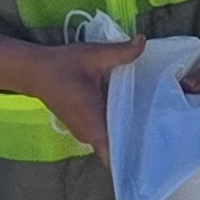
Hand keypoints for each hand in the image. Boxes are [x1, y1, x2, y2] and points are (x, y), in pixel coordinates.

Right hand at [0, 36, 143, 158]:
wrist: (34, 71)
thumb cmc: (62, 66)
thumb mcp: (93, 55)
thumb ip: (121, 52)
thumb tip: (144, 40)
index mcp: (93, 123)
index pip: (114, 155)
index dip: (133, 158)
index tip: (155, 154)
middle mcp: (88, 134)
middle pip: (118, 150)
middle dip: (139, 146)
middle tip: (165, 134)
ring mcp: (84, 133)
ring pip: (112, 142)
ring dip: (129, 136)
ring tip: (155, 125)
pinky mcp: (83, 127)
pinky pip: (105, 134)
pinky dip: (119, 128)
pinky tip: (135, 116)